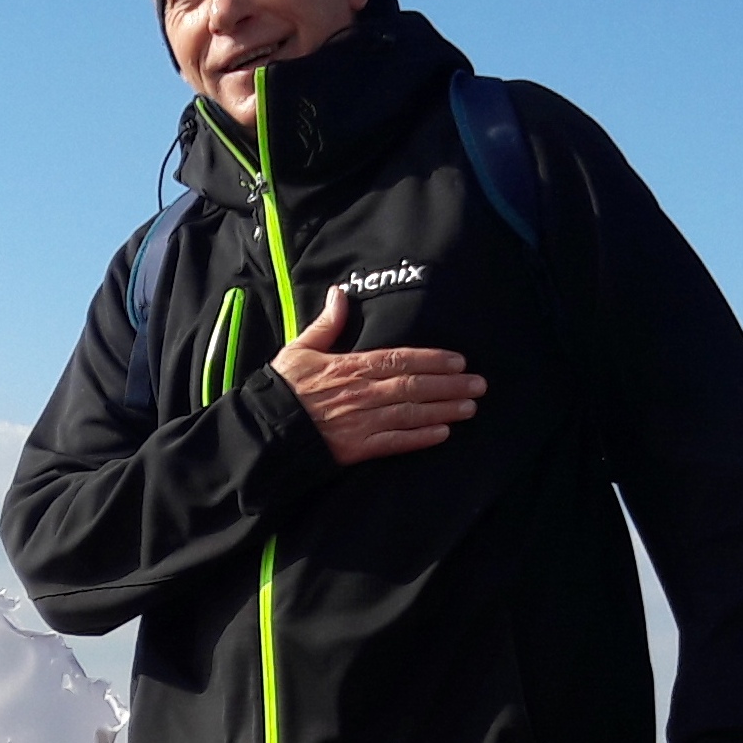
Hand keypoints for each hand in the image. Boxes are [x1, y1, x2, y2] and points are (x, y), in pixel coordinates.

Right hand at [270, 286, 485, 465]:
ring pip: (412, 413)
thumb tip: (340, 293)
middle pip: (414, 385)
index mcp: (351, 367)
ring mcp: (362, 422)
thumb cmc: (281, 388)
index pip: (400, 359)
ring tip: (470, 407)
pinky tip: (443, 434)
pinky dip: (420, 438)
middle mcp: (363, 393)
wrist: (264, 430)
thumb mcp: (299, 349)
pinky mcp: (357, 449)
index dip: (432, 359)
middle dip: (450, 385)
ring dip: (444, 410)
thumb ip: (326, 323)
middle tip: (479, 385)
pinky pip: (396, 442)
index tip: (459, 360)